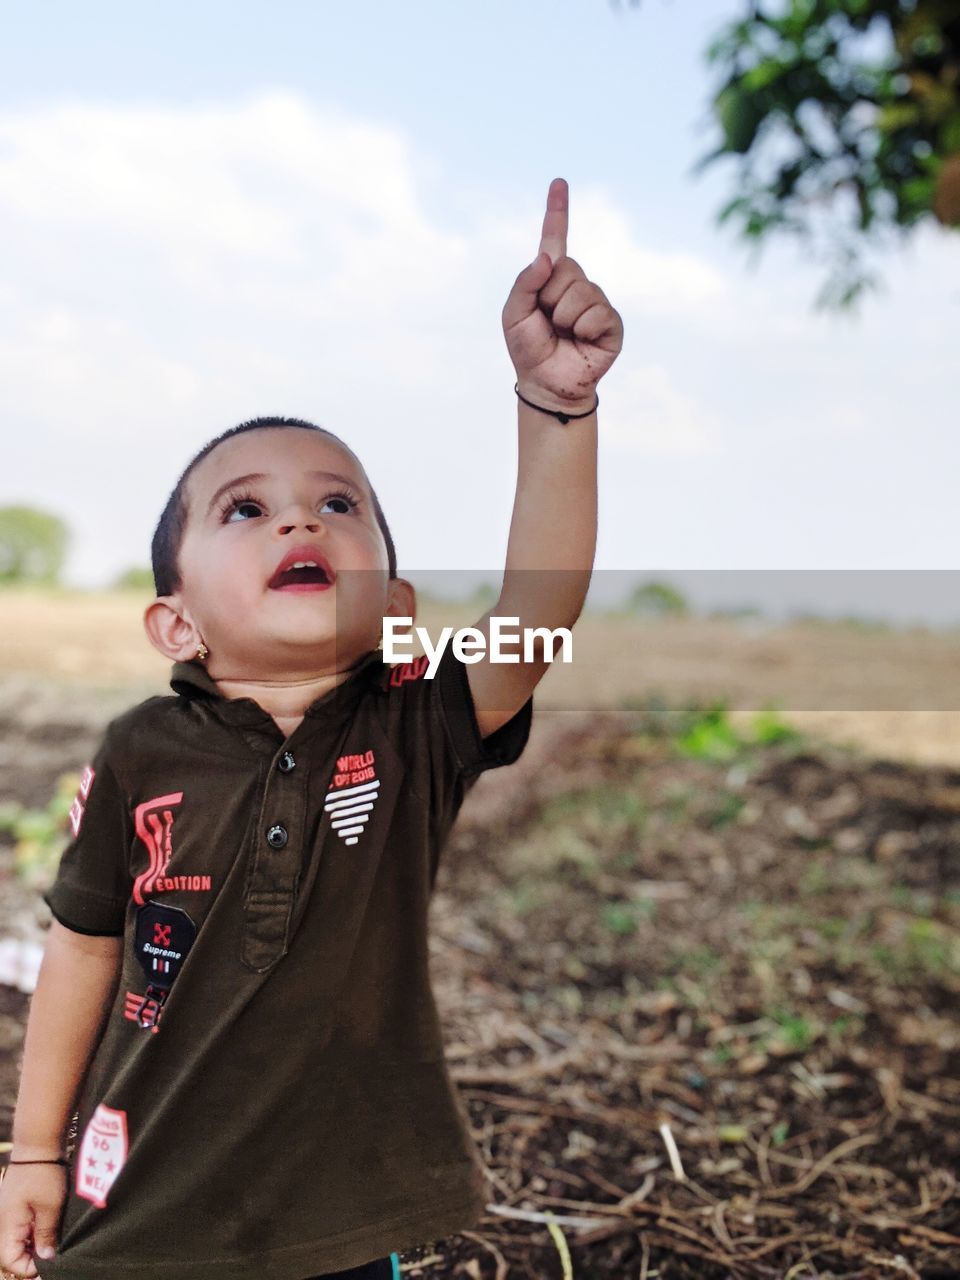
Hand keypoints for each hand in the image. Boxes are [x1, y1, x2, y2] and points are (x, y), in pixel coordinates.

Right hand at [0, 1165, 66, 1276]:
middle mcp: (5, 1223)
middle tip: (56, 1254)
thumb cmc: (44, 1174)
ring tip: (56, 1241)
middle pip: (14, 1253)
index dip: (30, 1267)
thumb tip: (46, 1259)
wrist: (39, 1143)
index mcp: (7, 1227)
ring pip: (20, 1240)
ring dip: (36, 1244)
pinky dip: (37, 1230)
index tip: (51, 1263)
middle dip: (34, 1257)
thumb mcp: (50, 1207)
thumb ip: (46, 1235)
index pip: (11, 1262)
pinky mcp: (18, 1205)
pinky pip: (24, 1227)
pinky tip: (52, 1226)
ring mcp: (11, 1213)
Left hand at [502, 177, 622, 412]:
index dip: (557, 211)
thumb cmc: (528, 350)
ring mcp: (596, 302)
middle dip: (550, 297)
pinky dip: (582, 328)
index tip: (559, 182)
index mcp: (550, 279)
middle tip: (549, 322)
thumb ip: (524, 283)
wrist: (546, 384)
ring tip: (563, 334)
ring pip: (580, 291)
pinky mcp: (611, 322)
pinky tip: (581, 341)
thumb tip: (548, 257)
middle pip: (566, 268)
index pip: (555, 239)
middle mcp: (576, 285)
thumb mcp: (513, 314)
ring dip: (564, 317)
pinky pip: (596, 312)